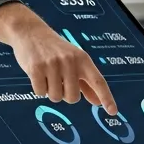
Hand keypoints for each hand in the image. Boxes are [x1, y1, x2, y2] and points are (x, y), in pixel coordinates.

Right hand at [0, 3, 117, 114]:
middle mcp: (70, 61)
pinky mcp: (36, 68)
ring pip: (55, 97)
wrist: (30, 32)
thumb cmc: (55, 50)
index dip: (106, 97)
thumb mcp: (75, 61)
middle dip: (65, 94)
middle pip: (73, 98)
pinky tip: (37, 74)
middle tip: (58, 80)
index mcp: (83, 59)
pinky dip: (38, 88)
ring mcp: (53, 64)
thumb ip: (87, 83)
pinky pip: (40, 92)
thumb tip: (98, 102)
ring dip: (50, 91)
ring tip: (47, 75)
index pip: (98, 81)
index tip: (113, 111)